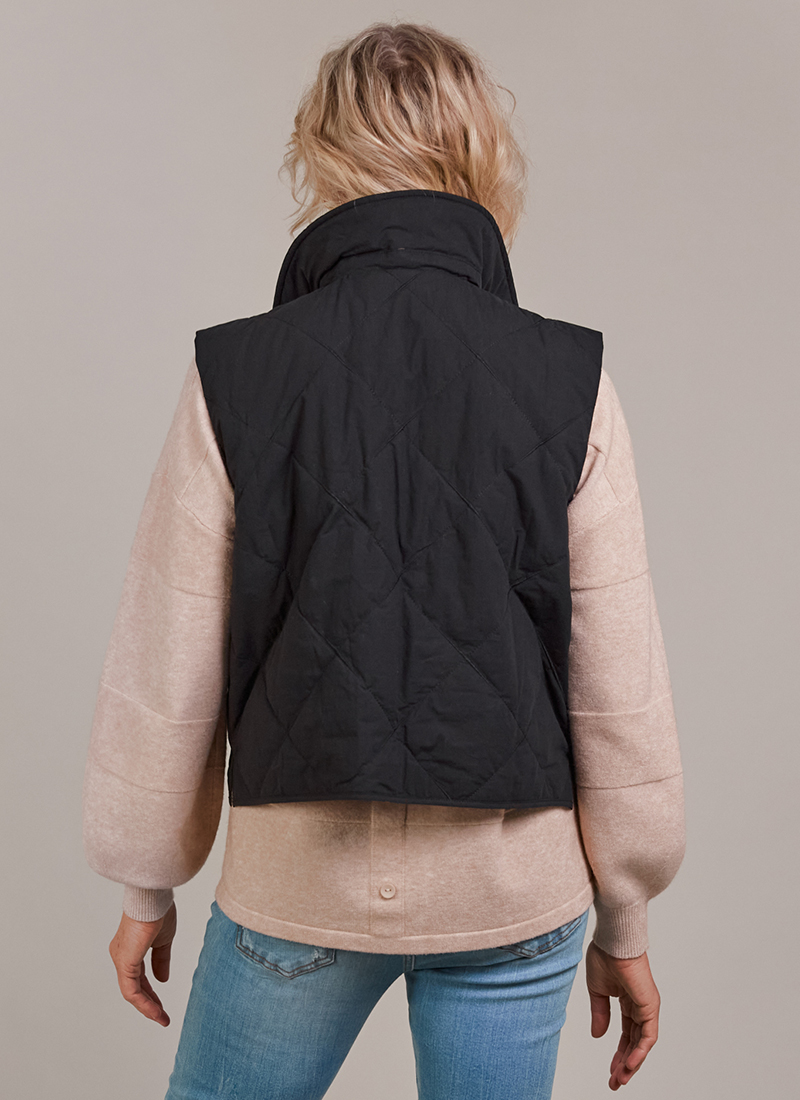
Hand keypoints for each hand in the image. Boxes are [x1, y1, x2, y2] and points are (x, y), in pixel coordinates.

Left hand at [108, 901, 176, 1026]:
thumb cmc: (158, 911)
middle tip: (162, 1017)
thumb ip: (161, 960)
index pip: (139, 977)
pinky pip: (131, 990)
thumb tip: (162, 979)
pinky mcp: (125, 963)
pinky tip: (155, 1011)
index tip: (162, 1005)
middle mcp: (122, 955)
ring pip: (132, 992)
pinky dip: (144, 1003)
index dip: (151, 992)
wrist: (153, 899)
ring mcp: (121, 960)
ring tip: (161, 1018)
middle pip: (134, 987)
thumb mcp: (163, 940)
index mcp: (130, 948)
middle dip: (149, 1003)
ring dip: (147, 1007)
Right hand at [585, 940, 660, 1089]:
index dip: (619, 1053)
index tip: (610, 1070)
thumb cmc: (605, 956)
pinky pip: (648, 1036)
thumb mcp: (597, 991)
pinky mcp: (650, 1006)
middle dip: (624, 1064)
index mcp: (628, 1001)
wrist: (613, 941)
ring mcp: (647, 1007)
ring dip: (632, 1063)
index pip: (626, 1034)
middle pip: (635, 1042)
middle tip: (616, 1081)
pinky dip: (639, 1052)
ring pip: (642, 1043)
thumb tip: (598, 1035)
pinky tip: (629, 1064)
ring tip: (620, 1078)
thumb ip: (600, 1014)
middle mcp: (640, 1006)